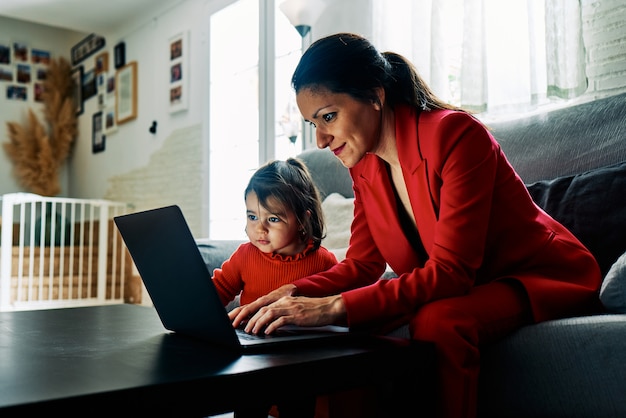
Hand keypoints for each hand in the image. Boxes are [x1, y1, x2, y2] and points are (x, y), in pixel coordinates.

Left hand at [230, 286, 346, 334]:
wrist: (329, 307)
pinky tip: (268, 332)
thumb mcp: (297, 307)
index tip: (245, 321)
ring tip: (253, 331)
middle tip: (245, 329)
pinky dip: (272, 326)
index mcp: (284, 300)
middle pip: (263, 309)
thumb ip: (285, 311)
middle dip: (251, 320)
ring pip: (269, 314)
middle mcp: (285, 302)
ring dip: (259, 323)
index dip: (253, 314)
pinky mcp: (297, 315)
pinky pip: (280, 320)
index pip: (264, 306)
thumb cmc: (315, 310)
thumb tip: (274, 320)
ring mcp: (291, 308)